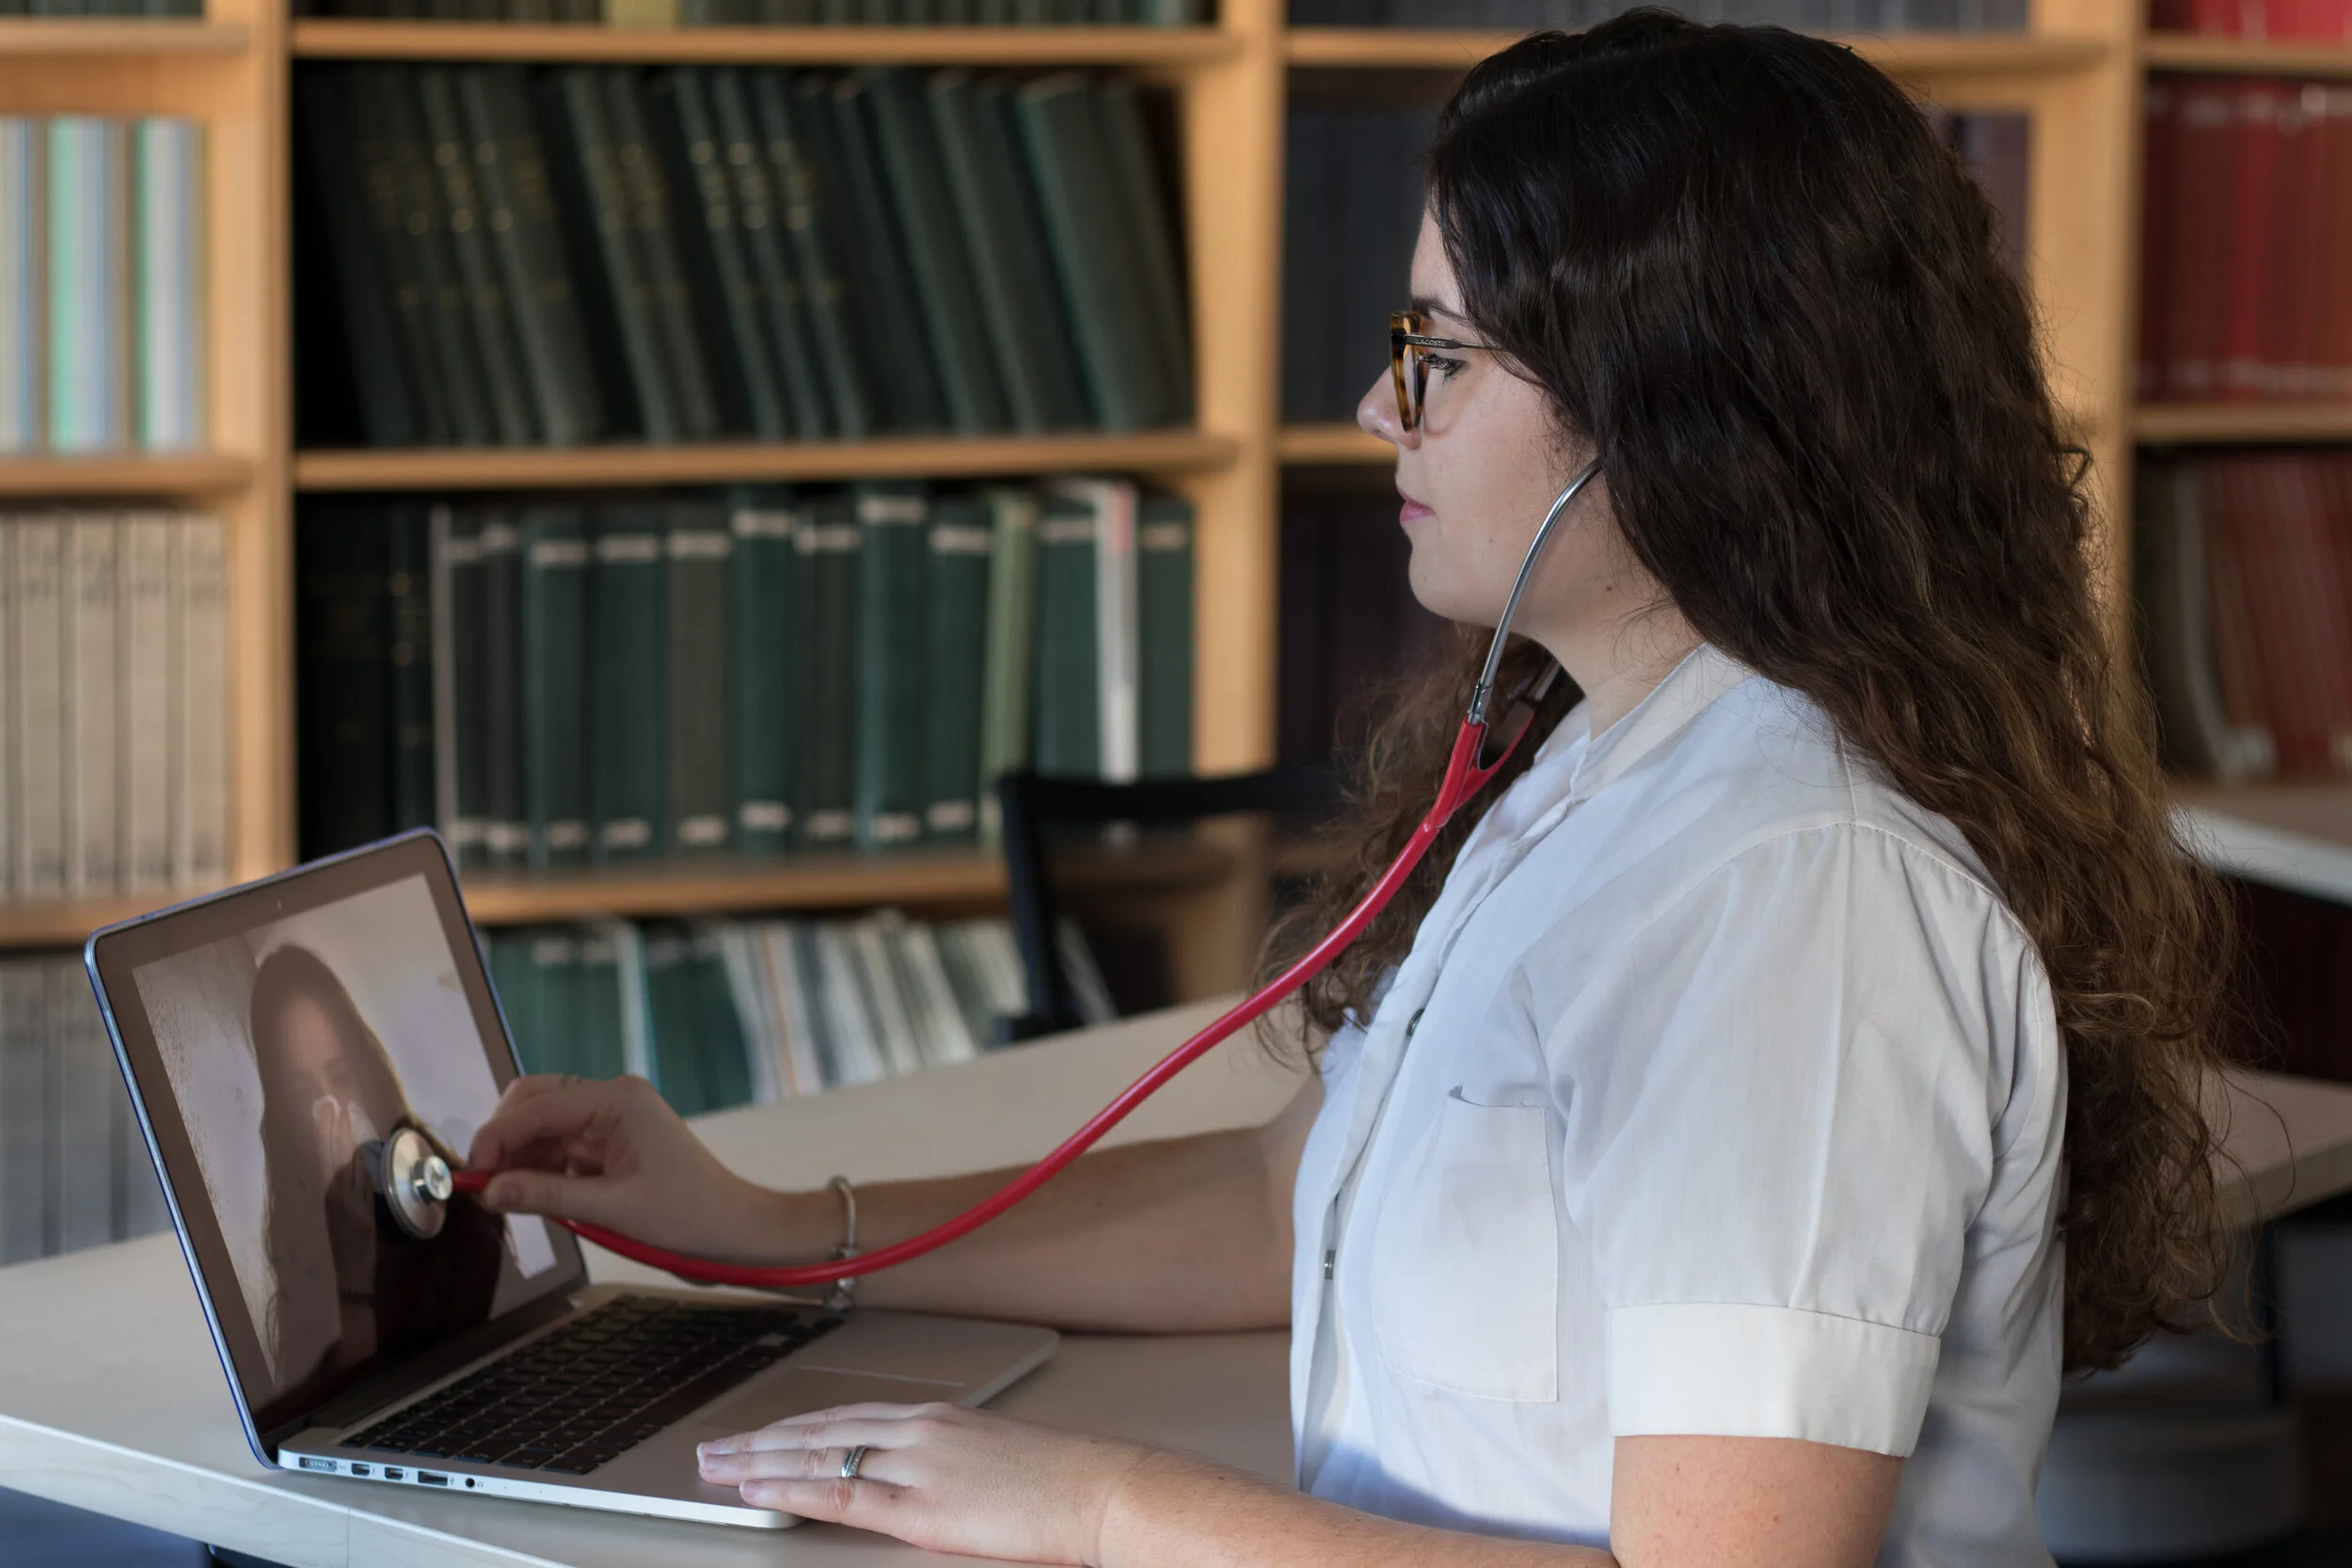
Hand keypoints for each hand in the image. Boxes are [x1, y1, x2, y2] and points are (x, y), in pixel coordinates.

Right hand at [465, 1075, 789, 1263]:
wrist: (733, 1230)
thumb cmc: (690, 1214)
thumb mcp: (612, 1208)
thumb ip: (547, 1195)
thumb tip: (491, 1189)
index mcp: (618, 1100)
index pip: (537, 1106)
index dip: (497, 1138)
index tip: (472, 1174)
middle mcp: (612, 1100)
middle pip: (534, 1103)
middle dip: (504, 1140)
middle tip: (484, 1184)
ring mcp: (611, 1121)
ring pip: (542, 1127)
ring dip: (519, 1158)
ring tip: (507, 1197)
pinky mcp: (609, 1146)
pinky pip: (559, 1149)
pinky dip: (539, 1170)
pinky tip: (532, 1195)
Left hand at [696, 1401, 1161, 1563]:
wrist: (1102, 1487)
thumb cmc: (1064, 1481)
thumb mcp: (997, 1458)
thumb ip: (952, 1461)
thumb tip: (927, 1478)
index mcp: (937, 1417)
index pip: (846, 1415)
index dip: (793, 1425)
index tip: (756, 1433)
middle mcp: (919, 1429)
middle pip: (819, 1428)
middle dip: (759, 1439)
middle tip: (710, 1446)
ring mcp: (917, 1465)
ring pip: (818, 1454)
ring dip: (758, 1460)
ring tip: (715, 1466)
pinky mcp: (921, 1507)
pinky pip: (841, 1494)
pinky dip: (791, 1489)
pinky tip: (758, 1490)